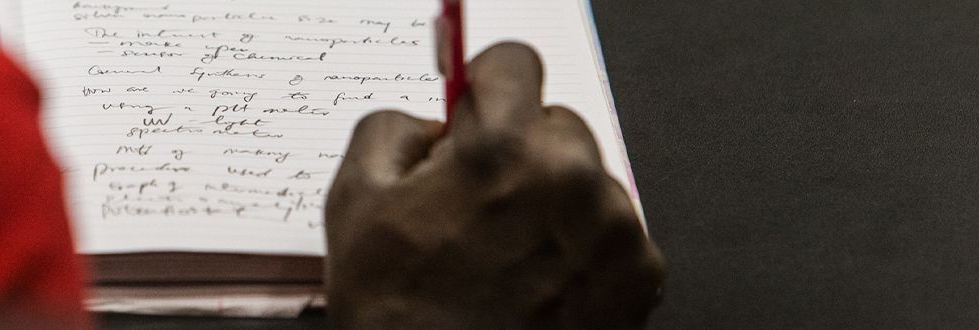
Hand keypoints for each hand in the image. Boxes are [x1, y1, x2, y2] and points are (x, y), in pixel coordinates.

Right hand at [324, 42, 664, 328]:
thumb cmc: (403, 319)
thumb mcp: (355, 205)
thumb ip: (393, 132)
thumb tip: (432, 124)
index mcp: (501, 152)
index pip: (515, 65)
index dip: (486, 90)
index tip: (477, 115)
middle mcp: (570, 181)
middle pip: (553, 124)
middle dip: (518, 155)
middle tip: (477, 209)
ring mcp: (612, 229)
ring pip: (584, 179)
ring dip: (552, 203)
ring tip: (506, 257)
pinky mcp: (639, 274)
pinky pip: (612, 230)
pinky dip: (580, 249)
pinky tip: (537, 282)